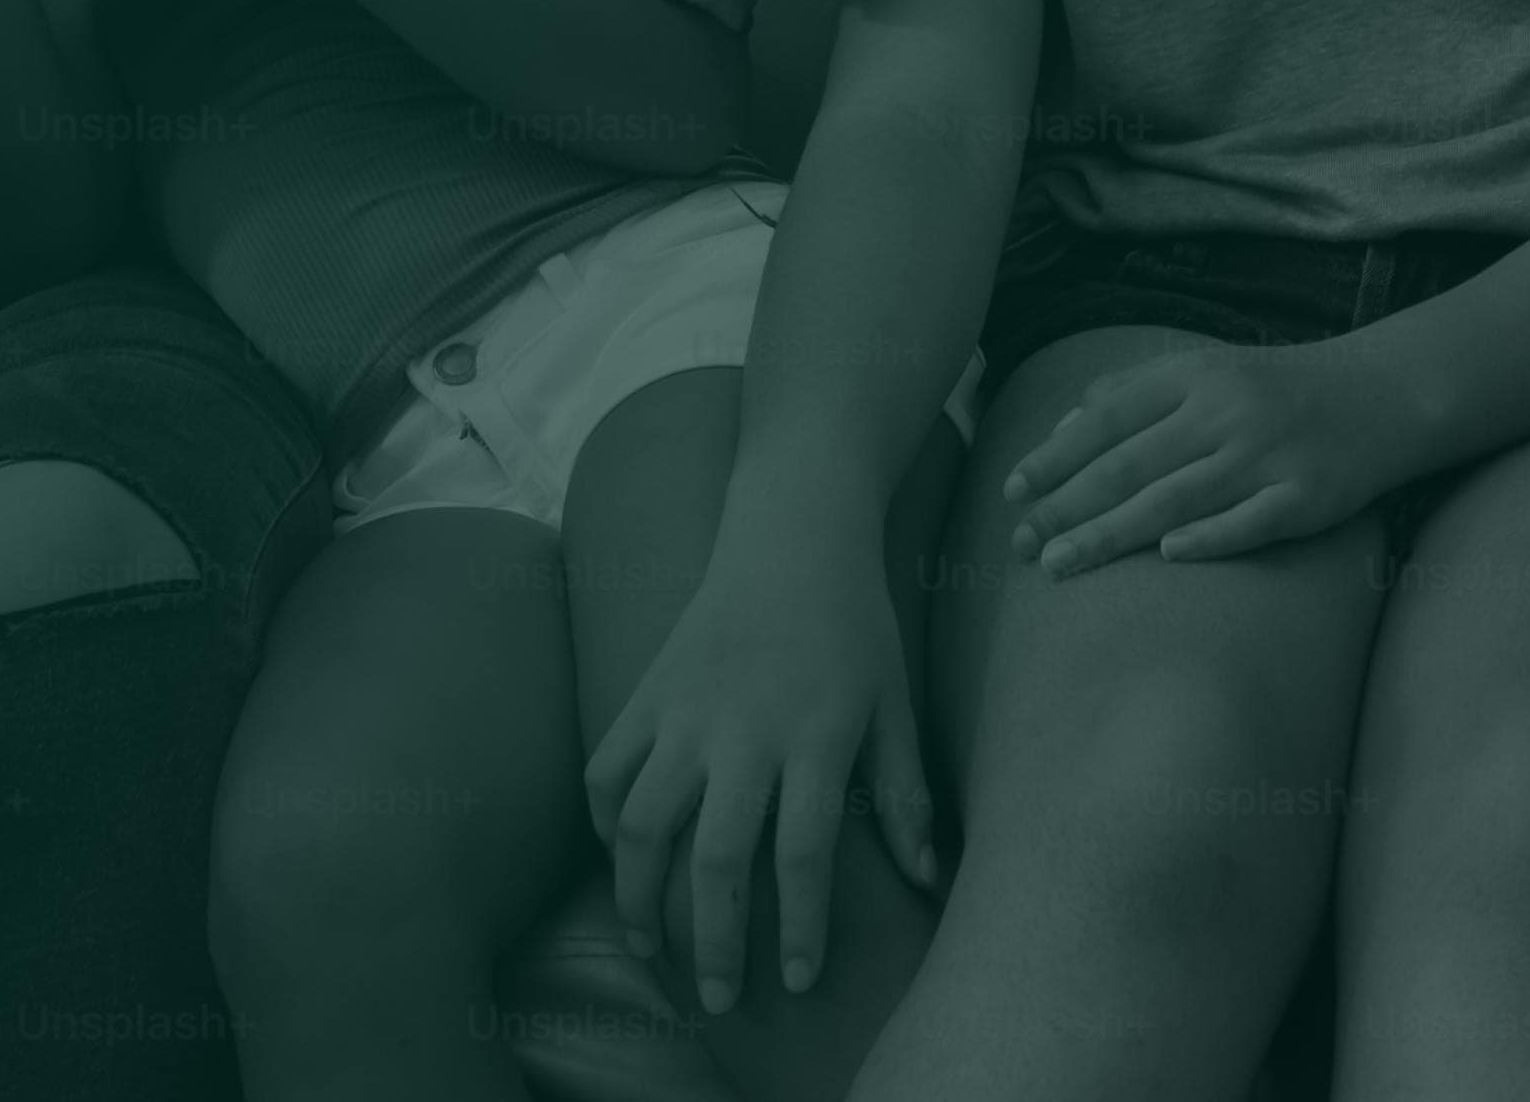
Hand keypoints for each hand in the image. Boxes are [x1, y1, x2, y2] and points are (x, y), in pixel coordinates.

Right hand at [584, 538, 942, 1015]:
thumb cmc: (856, 624)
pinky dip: (604, 821)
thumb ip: (906, 791)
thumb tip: (925, 876)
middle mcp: (744, 731)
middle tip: (718, 997)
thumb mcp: (895, 701)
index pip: (803, 854)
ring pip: (641, 826)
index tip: (796, 982)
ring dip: (638, 897)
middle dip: (714, 942)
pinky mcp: (647, 692)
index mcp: (816, 736)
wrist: (794, 532)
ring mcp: (686, 712)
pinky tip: (622, 857)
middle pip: (715, 859)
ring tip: (651, 946)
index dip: (798, 928)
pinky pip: (606, 771)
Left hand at [1003, 338, 1422, 572]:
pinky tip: (1168, 557)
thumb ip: (1135, 392)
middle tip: (1019, 544)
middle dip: (1067, 505)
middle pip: (1131, 463)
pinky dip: (1210, 536)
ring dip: (1111, 533)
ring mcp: (1267, 454)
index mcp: (1195, 376)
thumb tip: (1063, 424)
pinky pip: (1252, 520)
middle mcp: (1225, 411)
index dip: (1057, 454)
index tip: (1012, 491)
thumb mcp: (1206, 370)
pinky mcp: (1307, 495)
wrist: (1380, 395)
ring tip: (1059, 563)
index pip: (1109, 417)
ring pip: (1175, 498)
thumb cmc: (1276, 390)